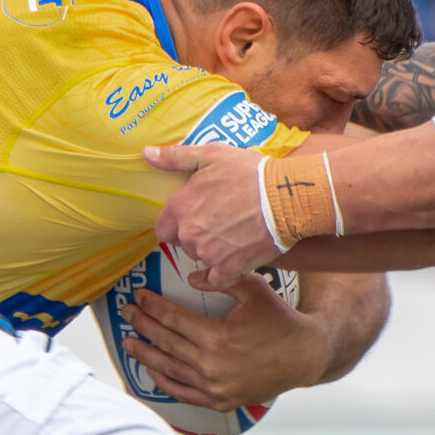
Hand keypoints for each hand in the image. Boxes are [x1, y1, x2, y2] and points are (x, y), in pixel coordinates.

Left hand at [122, 270, 326, 414]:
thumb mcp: (255, 290)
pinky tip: (151, 370)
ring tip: (128, 342)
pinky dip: (164, 382)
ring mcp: (214, 387)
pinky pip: (183, 393)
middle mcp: (210, 366)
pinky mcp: (219, 401)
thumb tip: (190, 277)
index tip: (139, 296)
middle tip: (127, 312)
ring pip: (169, 369)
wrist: (304, 357)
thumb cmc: (280, 321)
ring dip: (145, 355)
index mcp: (216, 337)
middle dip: (143, 325)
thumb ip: (222, 279)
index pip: (173, 319)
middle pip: (166, 343)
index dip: (153, 306)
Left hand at [146, 144, 280, 285]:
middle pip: (182, 243)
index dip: (176, 223)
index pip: (163, 228)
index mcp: (181, 207)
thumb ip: (176, 158)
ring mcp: (209, 253)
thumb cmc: (251, 173)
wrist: (287, 197)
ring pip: (201, 259)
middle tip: (216, 224)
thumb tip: (147, 154)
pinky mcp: (230, 268)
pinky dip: (219, 276)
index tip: (192, 218)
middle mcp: (190, 233)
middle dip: (195, 235)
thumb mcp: (212, 155)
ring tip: (231, 236)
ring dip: (210, 251)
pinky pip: (215, 281)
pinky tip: (225, 269)